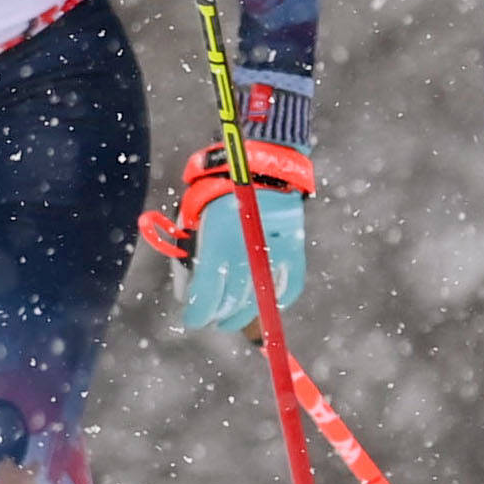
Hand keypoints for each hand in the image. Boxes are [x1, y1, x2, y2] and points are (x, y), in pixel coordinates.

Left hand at [139, 140, 313, 332]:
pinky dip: (277, 301)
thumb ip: (189, 254)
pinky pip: (288, 288)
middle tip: (212, 320)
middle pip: (233, 300)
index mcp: (219, 239)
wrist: (263, 163)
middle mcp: (247, 249)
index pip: (208, 294)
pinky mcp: (296, 248)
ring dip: (244, 316)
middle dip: (219, 316)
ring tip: (233, 318)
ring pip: (259, 300)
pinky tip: (264, 306)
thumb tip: (187, 294)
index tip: (193, 320)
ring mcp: (275, 250)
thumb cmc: (219, 190)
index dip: (198, 313)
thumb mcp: (194, 216)